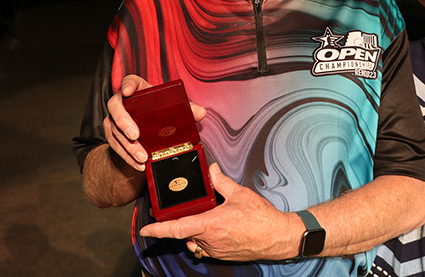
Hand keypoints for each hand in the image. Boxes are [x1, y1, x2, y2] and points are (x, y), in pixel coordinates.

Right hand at [104, 75, 206, 171]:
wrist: (148, 130)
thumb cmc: (161, 113)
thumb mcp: (174, 110)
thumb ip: (188, 109)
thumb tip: (201, 113)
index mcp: (139, 90)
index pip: (129, 81)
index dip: (127, 84)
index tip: (128, 91)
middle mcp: (122, 103)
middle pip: (115, 106)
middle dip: (123, 121)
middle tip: (135, 136)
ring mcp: (114, 119)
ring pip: (114, 130)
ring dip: (127, 146)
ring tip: (142, 157)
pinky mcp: (113, 135)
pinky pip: (115, 146)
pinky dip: (127, 156)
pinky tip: (138, 164)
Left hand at [139, 163, 300, 260]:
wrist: (278, 237)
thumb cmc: (261, 218)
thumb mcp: (239, 194)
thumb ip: (221, 181)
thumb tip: (211, 169)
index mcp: (211, 224)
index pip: (176, 229)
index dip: (158, 230)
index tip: (146, 230)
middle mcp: (210, 240)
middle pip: (185, 232)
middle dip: (184, 222)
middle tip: (191, 210)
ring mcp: (216, 250)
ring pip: (195, 240)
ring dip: (196, 229)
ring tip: (210, 216)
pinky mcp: (222, 255)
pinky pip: (206, 246)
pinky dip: (206, 237)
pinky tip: (218, 227)